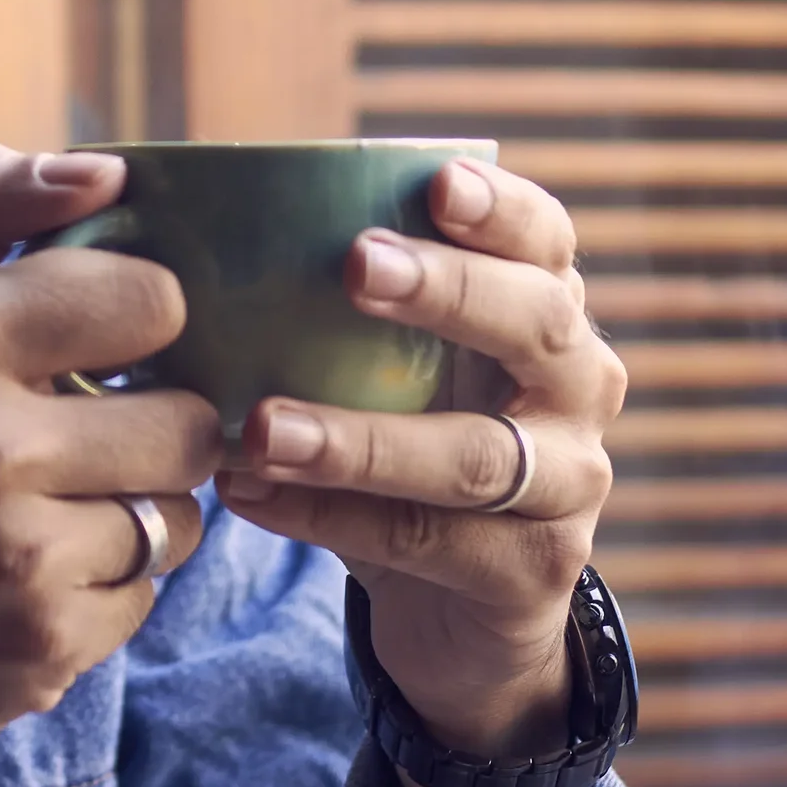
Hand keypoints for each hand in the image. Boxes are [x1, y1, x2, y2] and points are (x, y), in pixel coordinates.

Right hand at [0, 143, 224, 786]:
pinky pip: (145, 596)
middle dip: (150, 427)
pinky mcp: (44, 649)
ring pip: (176, 515)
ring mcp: (20, 559)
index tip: (105, 344)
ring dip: (129, 512)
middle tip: (85, 439)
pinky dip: (99, 590)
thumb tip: (104, 171)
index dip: (139, 320)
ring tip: (45, 513)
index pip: (150, 298)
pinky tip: (22, 582)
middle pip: (188, 419)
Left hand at [215, 161, 625, 779]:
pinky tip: (247, 493)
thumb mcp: (401, 365)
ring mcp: (566, 486)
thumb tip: (208, 229)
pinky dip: (323, 516)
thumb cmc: (413, 440)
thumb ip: (351, 306)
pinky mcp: (530, 574)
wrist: (463, 607)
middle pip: (536, 325)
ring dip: (357, 439)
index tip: (438, 179)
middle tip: (355, 264)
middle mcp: (578, 389)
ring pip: (471, 457)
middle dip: (449, 289)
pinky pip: (420, 540)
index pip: (546, 242)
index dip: (502, 208)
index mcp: (549, 312)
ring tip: (260, 425)